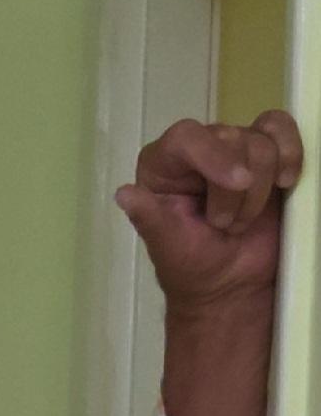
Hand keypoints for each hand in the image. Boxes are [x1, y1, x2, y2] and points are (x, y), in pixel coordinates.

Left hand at [116, 111, 302, 310]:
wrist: (231, 286)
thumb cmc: (193, 267)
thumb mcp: (167, 247)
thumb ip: (148, 218)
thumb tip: (124, 194)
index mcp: (163, 165)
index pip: (187, 137)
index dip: (215, 155)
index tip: (239, 183)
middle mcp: (197, 148)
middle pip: (232, 138)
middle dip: (237, 192)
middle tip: (225, 226)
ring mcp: (233, 148)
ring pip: (262, 142)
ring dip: (260, 191)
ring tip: (242, 221)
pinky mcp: (267, 152)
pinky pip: (282, 129)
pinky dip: (291, 152)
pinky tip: (286, 181)